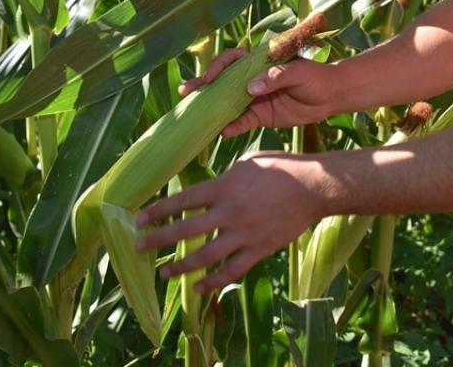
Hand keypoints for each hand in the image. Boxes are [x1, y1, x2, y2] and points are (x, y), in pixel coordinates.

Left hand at [134, 153, 321, 291]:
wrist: (314, 187)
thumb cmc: (282, 168)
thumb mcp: (248, 164)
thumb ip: (224, 179)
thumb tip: (207, 190)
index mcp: (224, 187)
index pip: (182, 200)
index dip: (158, 211)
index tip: (138, 219)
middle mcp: (229, 212)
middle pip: (186, 230)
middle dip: (159, 240)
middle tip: (139, 247)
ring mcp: (244, 233)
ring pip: (205, 256)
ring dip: (181, 266)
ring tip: (165, 272)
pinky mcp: (259, 249)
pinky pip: (232, 271)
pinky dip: (214, 282)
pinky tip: (199, 287)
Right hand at [181, 49, 338, 136]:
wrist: (330, 96)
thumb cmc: (315, 77)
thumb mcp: (298, 72)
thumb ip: (276, 77)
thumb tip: (250, 88)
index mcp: (258, 62)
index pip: (232, 60)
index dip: (219, 67)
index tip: (211, 77)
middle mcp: (252, 79)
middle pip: (223, 82)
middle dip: (203, 86)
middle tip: (186, 91)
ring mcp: (254, 98)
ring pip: (228, 103)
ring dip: (212, 109)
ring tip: (194, 114)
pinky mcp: (260, 116)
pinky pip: (242, 122)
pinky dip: (232, 127)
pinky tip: (222, 132)